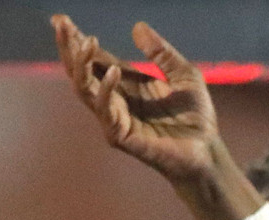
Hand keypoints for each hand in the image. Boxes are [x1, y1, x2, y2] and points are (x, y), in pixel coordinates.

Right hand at [52, 15, 222, 183]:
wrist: (207, 151)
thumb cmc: (196, 117)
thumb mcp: (184, 75)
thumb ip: (162, 53)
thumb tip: (137, 27)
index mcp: (128, 83)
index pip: (96, 59)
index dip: (78, 40)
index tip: (60, 19)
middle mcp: (116, 99)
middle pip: (82, 71)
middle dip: (69, 48)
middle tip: (61, 24)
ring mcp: (115, 118)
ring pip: (84, 89)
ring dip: (81, 65)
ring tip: (86, 41)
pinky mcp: (120, 135)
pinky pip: (104, 110)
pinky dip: (106, 90)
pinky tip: (114, 72)